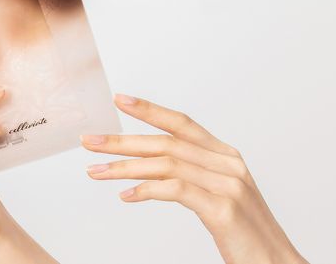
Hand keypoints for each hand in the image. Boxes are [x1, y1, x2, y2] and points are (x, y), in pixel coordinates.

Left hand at [81, 94, 307, 263]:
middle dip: (123, 140)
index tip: (119, 100)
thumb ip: (195, 177)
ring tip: (96, 171)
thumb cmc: (245, 235)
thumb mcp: (220, 197)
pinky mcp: (223, 209)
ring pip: (166, 163)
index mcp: (226, 157)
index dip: (150, 110)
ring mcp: (227, 184)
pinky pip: (176, 189)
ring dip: (125, 166)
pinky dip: (147, 189)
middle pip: (166, 142)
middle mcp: (228, 164)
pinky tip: (126, 195)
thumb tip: (154, 169)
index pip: (182, 124)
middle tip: (90, 141)